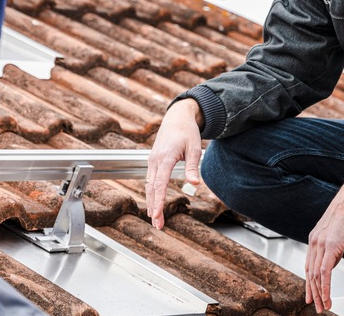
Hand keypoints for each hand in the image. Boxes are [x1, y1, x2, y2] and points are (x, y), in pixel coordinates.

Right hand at [145, 98, 203, 228]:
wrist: (177, 117)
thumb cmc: (187, 131)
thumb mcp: (194, 148)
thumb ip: (193, 167)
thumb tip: (195, 184)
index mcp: (165, 157)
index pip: (159, 184)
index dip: (157, 201)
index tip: (156, 215)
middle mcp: (155, 160)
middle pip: (151, 188)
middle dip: (153, 207)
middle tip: (158, 225)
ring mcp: (152, 160)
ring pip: (149, 185)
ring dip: (151, 202)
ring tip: (155, 219)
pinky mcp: (153, 160)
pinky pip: (150, 179)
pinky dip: (151, 193)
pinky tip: (154, 203)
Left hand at [304, 174, 343, 312]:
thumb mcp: (337, 233)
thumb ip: (333, 248)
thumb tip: (332, 261)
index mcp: (314, 238)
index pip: (309, 265)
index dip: (309, 282)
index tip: (311, 294)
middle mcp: (314, 242)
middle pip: (310, 273)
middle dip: (312, 292)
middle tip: (315, 306)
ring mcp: (321, 244)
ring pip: (316, 275)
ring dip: (319, 294)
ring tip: (323, 306)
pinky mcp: (330, 246)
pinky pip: (325, 272)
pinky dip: (325, 287)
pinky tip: (327, 296)